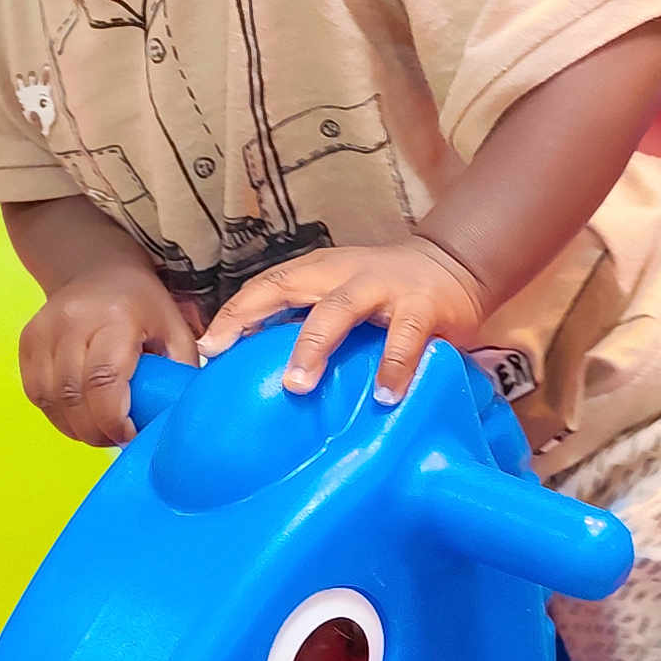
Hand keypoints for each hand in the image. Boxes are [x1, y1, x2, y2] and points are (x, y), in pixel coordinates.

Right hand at [18, 259, 199, 446]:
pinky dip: (57, 414)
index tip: (131, 435)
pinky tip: (80, 417)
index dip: (114, 419)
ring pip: (51, 399)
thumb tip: (178, 414)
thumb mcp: (173, 327)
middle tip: (118, 438)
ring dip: (75, 427)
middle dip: (96, 430)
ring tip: (100, 430)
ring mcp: (43, 332)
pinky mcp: (27, 342)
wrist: (97, 269)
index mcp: (115, 318)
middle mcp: (72, 323)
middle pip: (74, 396)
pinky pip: (36, 393)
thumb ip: (180, 368)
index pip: (104, 380)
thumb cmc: (141, 303)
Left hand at [197, 237, 488, 403]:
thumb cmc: (382, 292)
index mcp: (320, 270)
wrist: (452, 266)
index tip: (207, 348)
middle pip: (290, 287)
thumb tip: (256, 368)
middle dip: (254, 317)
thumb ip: (306, 320)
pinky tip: (384, 395)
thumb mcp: (339, 294)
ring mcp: (383, 288)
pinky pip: (404, 339)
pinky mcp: (422, 307)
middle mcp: (345, 274)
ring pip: (339, 309)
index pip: (267, 285)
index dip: (235, 313)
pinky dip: (393, 367)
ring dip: (314, 345)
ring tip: (297, 385)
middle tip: (225, 356)